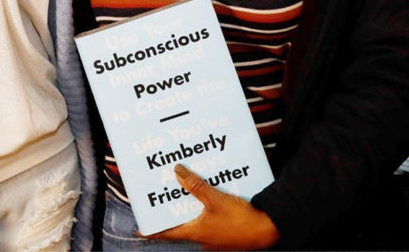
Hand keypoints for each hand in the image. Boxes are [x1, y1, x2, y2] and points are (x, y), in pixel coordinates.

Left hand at [142, 164, 278, 249]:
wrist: (268, 230)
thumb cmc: (241, 220)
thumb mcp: (215, 199)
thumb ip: (195, 186)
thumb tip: (177, 171)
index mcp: (196, 233)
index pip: (167, 233)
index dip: (153, 230)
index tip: (139, 228)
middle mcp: (202, 237)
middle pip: (180, 225)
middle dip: (170, 213)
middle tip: (159, 200)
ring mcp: (214, 237)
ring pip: (194, 221)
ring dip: (187, 208)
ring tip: (181, 192)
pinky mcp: (225, 233)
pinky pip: (208, 220)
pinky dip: (202, 209)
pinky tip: (205, 196)